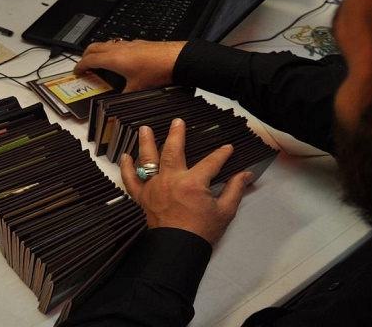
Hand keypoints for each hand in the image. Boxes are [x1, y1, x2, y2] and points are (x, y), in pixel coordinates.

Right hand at [74, 40, 185, 91]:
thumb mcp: (137, 89)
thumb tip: (118, 102)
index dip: (81, 65)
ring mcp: (130, 44)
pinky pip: (120, 44)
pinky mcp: (139, 43)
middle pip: (95, 47)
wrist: (177, 59)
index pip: (90, 59)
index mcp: (114, 59)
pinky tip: (121, 58)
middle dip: (86, 55)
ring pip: (107, 43)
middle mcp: (119, 48)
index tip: (77, 70)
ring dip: (100, 50)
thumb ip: (124, 95)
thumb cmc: (158, 71)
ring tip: (100, 60)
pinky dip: (114, 49)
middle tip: (84, 64)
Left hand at [120, 118, 252, 244]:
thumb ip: (235, 189)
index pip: (211, 162)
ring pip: (148, 160)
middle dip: (176, 134)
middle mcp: (171, 181)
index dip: (221, 154)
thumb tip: (246, 175)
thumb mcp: (225, 211)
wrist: (178, 250)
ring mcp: (154, 188)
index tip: (227, 148)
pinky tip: (125, 156)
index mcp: (192, 183)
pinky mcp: (143, 198)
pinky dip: (127, 168)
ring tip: (144, 129)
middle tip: (177, 122)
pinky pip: (131, 181)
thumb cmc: (201, 232)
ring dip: (146, 142)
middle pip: (172, 151)